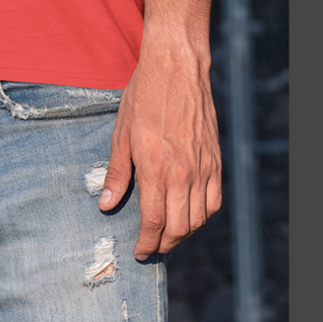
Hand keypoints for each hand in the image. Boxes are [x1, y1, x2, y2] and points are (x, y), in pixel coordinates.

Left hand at [99, 36, 221, 259]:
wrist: (176, 69)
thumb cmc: (144, 97)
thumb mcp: (120, 133)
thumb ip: (116, 173)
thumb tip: (107, 205)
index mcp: (156, 168)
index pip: (154, 222)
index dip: (146, 243)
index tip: (139, 252)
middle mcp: (183, 173)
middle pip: (179, 227)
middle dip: (163, 244)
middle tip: (151, 247)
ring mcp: (203, 168)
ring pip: (199, 219)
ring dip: (183, 233)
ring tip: (167, 234)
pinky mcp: (216, 161)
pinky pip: (214, 201)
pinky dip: (203, 216)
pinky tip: (189, 215)